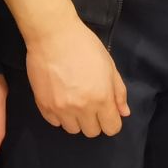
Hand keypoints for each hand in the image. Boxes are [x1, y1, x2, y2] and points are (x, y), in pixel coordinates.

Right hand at [25, 19, 129, 136]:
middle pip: (92, 132)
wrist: (53, 35)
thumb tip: (123, 113)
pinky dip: (59, 115)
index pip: (111, 128)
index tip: (107, 111)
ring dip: (76, 119)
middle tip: (90, 102)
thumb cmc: (85, 46)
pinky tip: (60, 99)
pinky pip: (54, 123)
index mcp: (101, 98)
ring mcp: (61, 109)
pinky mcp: (43, 106)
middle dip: (94, 120)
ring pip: (72, 130)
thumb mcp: (109, 66)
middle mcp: (82, 108)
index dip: (112, 121)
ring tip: (74, 100)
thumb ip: (118, 92)